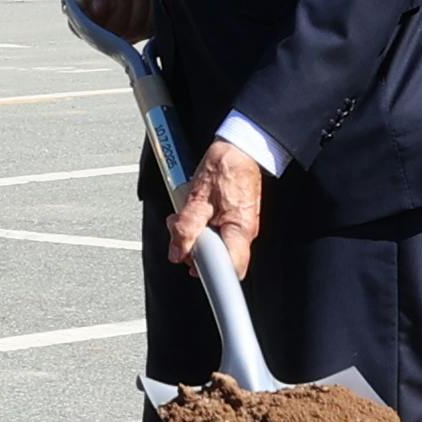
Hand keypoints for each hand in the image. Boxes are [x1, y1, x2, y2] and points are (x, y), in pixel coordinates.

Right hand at [76, 0, 158, 40]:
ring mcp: (124, 34)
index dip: (99, 13)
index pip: (84, 29)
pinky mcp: (144, 34)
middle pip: (111, 31)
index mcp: (84, 17)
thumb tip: (97, 10)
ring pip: (131, 30)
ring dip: (138, 2)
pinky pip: (148, 28)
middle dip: (122, 4)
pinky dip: (151, 7)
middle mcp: (102, 30)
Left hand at [167, 129, 266, 276]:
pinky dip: (200, 224)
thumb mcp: (198, 199)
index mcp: (239, 232)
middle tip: (179, 230)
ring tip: (184, 214)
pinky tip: (193, 210)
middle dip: (193, 249)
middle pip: (217, 259)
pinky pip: (215, 231)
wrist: (238, 148)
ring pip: (213, 244)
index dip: (209, 273)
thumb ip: (187, 228)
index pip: (229, 271)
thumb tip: (178, 253)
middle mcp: (244, 233)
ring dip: (193, 234)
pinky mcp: (234, 218)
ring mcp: (239, 226)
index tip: (190, 264)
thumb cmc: (223, 168)